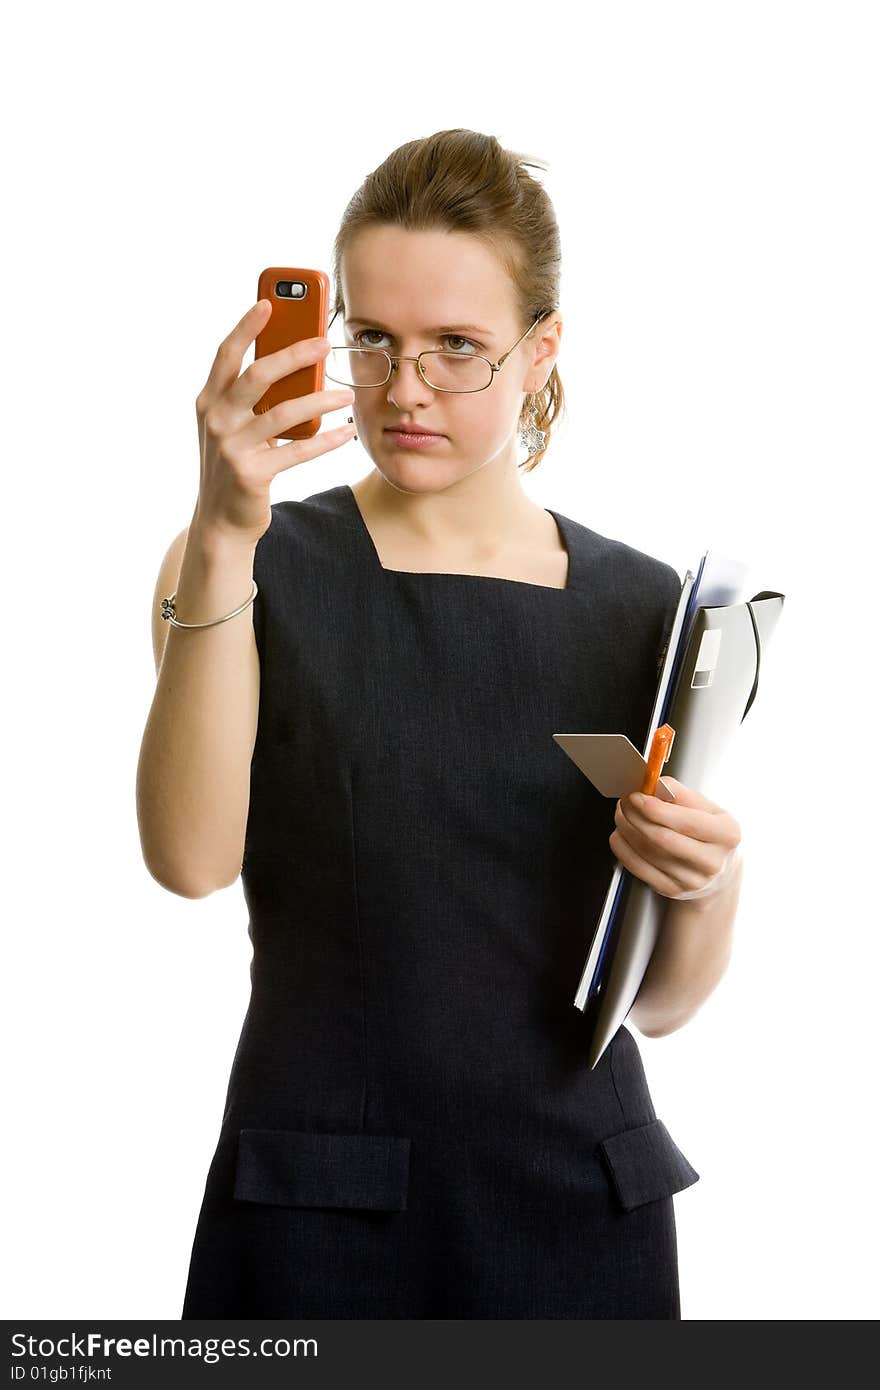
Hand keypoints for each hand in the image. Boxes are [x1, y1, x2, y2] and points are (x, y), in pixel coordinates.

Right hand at [192, 300, 355, 546]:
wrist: (220, 520)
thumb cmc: (235, 463)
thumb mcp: (234, 426)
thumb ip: (254, 399)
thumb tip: (297, 365)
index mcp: (209, 401)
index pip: (227, 355)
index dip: (246, 327)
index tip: (268, 302)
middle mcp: (216, 420)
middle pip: (258, 375)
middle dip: (293, 354)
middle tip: (325, 343)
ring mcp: (232, 447)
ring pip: (284, 412)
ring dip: (320, 400)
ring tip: (347, 395)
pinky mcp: (252, 474)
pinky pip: (297, 450)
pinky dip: (325, 441)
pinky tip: (346, 433)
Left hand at [609, 777, 741, 899]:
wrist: (718, 871)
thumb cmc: (710, 834)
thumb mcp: (708, 809)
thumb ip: (682, 795)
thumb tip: (655, 785)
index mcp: (726, 834)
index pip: (686, 822)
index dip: (657, 809)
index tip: (637, 796)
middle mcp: (712, 861)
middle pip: (663, 838)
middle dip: (636, 817)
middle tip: (625, 802)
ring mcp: (692, 880)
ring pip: (647, 852)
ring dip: (626, 829)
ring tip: (622, 815)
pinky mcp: (672, 890)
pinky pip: (638, 868)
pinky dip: (623, 849)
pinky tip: (620, 835)